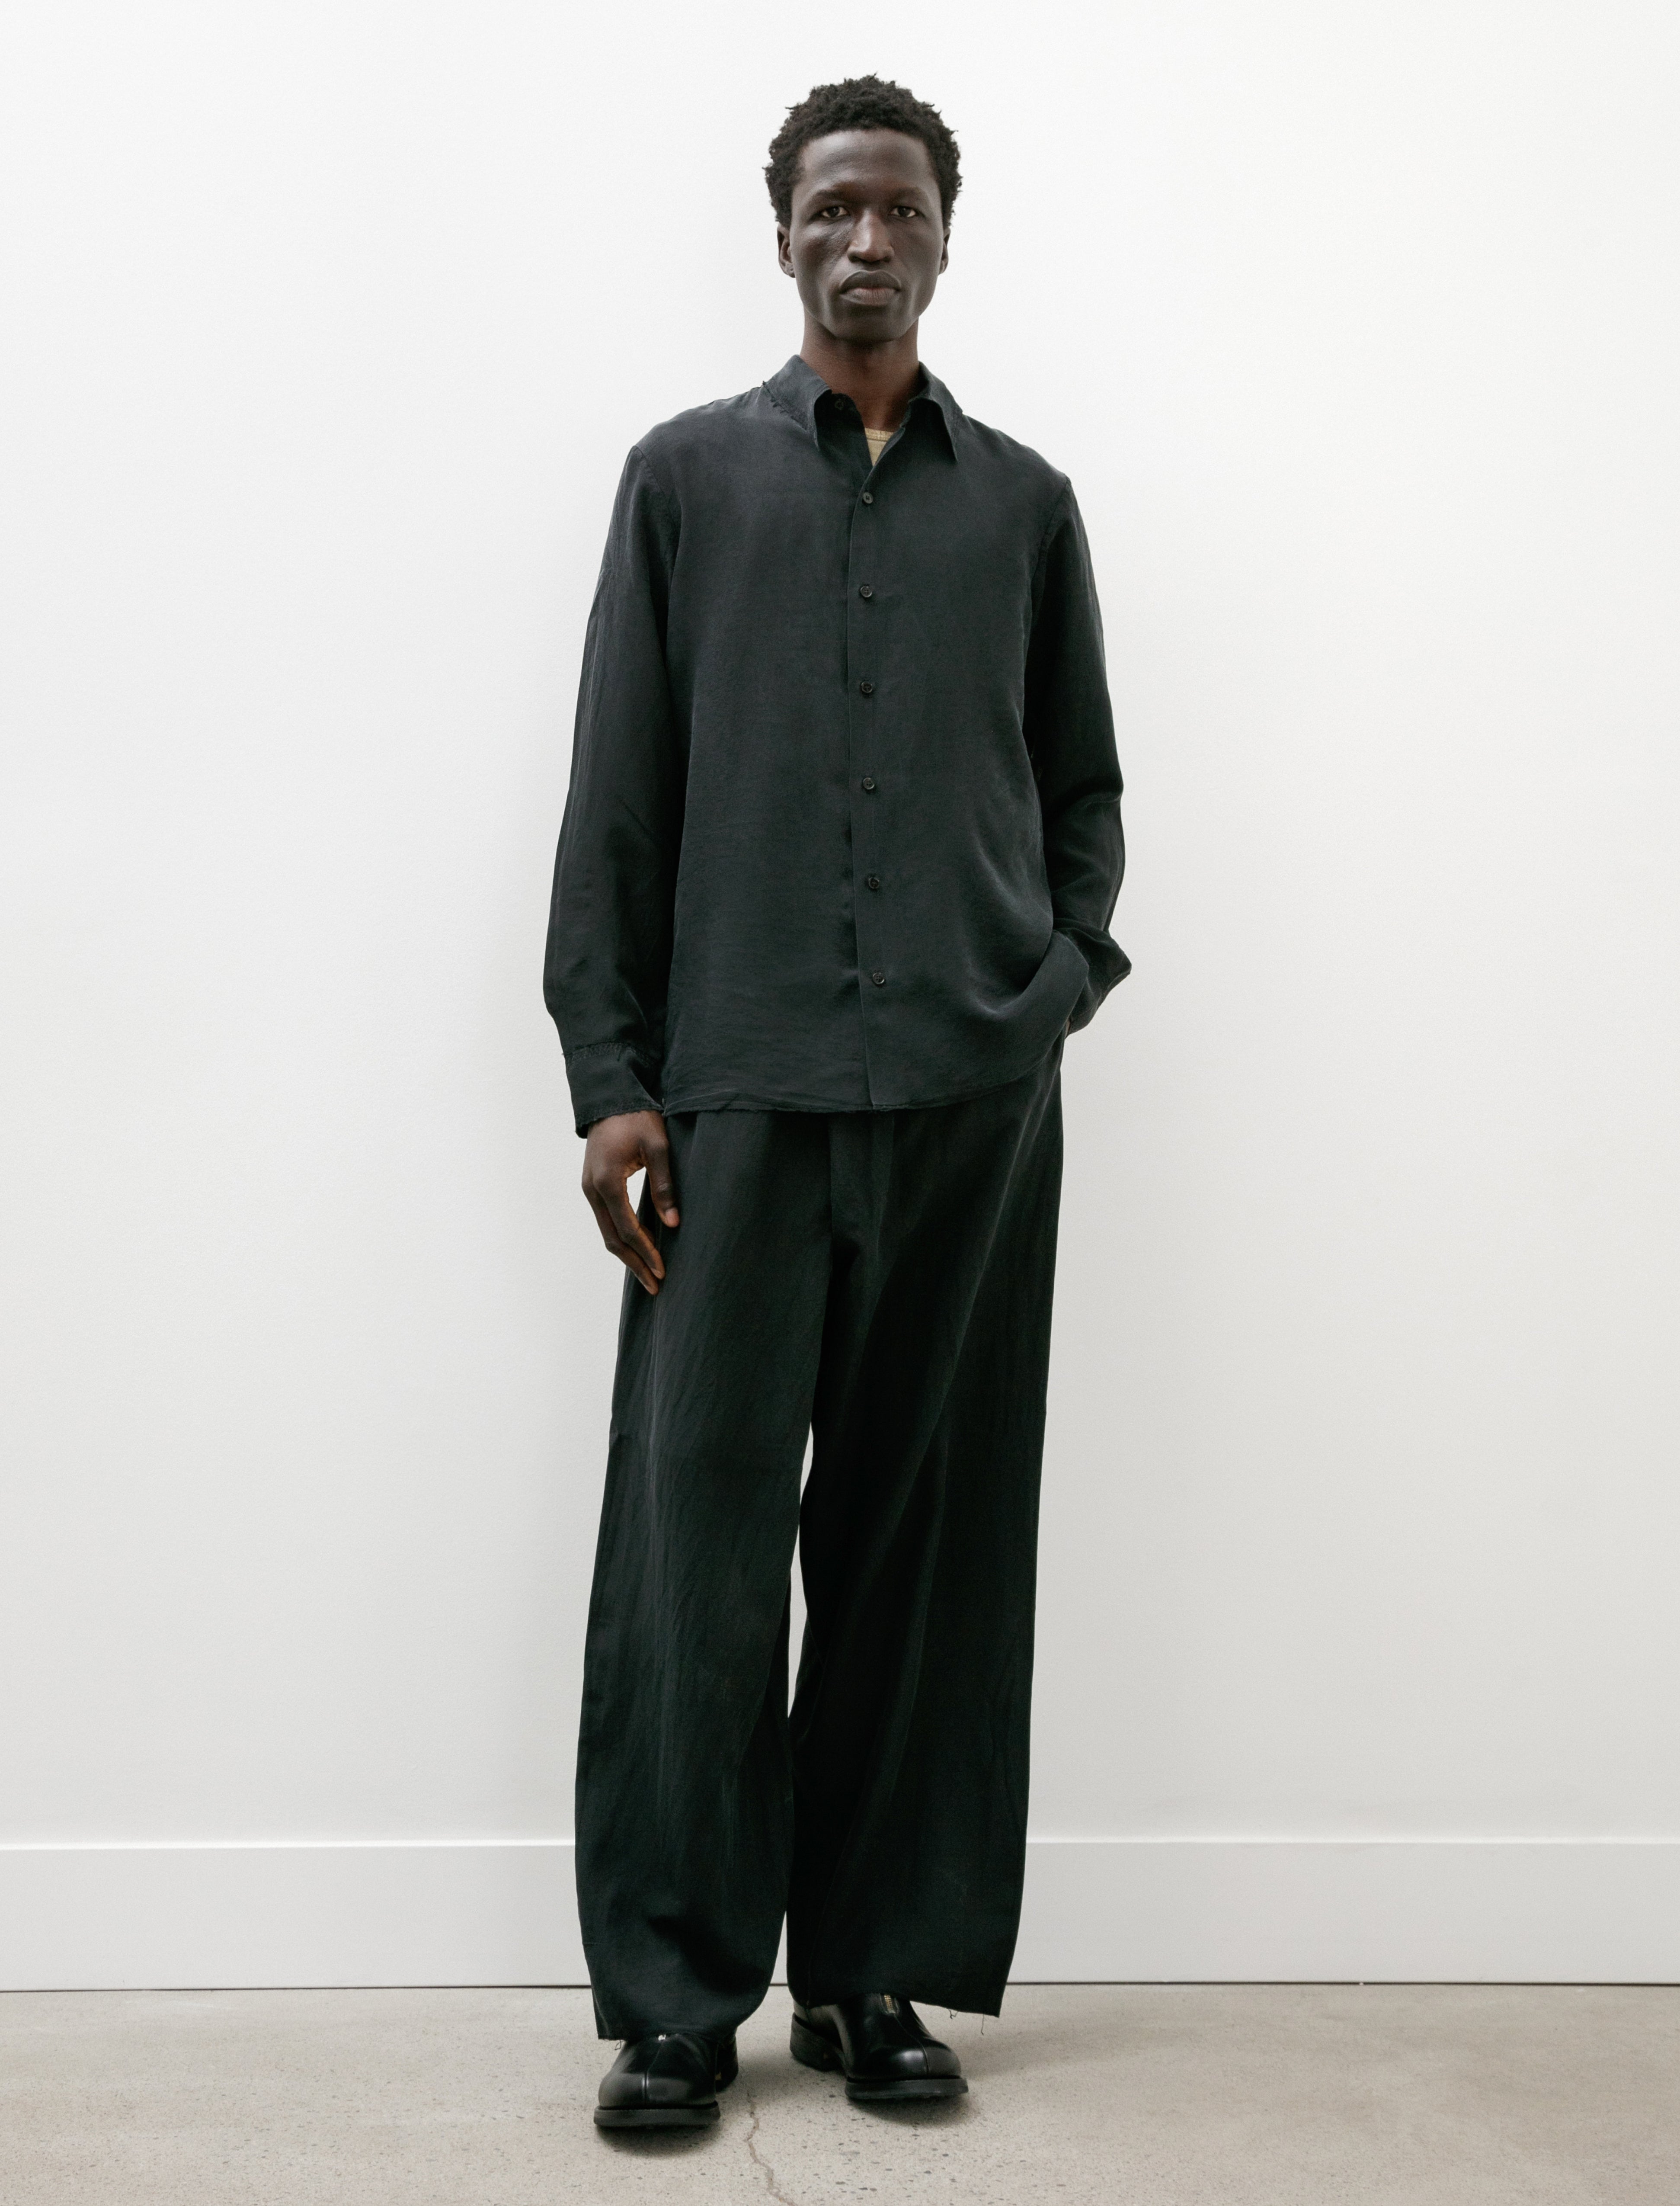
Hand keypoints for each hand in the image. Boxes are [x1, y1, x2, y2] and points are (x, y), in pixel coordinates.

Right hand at [581, 1110, 678, 1294]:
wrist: (610, 1099)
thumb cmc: (637, 1118)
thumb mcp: (658, 1146)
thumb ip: (664, 1186)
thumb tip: (673, 1224)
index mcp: (607, 1181)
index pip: (627, 1229)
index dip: (646, 1253)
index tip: (663, 1271)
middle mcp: (592, 1190)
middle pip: (612, 1239)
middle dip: (634, 1264)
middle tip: (655, 1286)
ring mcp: (588, 1189)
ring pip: (606, 1233)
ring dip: (626, 1255)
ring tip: (648, 1274)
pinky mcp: (592, 1187)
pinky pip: (605, 1221)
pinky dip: (620, 1239)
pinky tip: (637, 1249)